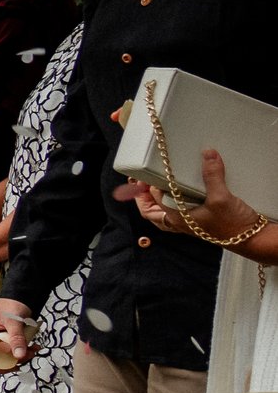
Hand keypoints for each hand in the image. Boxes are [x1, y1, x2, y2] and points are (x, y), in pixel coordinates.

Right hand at [0, 296, 35, 365]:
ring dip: (15, 360)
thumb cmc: (10, 305)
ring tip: (29, 353)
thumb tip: (18, 355)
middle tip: (17, 362)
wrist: (19, 298)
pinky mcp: (4, 341)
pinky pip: (8, 353)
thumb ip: (16, 338)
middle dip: (3, 365)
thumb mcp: (13, 321)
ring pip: (0, 358)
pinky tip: (31, 349)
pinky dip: (20, 354)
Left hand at [121, 147, 268, 245]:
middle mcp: (180, 223)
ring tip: (154, 188)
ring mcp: (190, 224)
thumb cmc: (233, 224)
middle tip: (141, 183)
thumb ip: (212, 175)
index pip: (151, 204)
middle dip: (143, 199)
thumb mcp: (221, 198)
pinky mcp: (201, 221)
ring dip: (156, 203)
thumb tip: (207, 154)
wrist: (252, 238)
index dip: (144, 190)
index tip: (143, 176)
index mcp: (177, 219)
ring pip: (164, 215)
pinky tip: (179, 194)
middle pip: (152, 213)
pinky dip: (173, 204)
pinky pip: (179, 213)